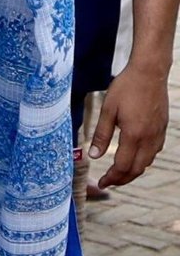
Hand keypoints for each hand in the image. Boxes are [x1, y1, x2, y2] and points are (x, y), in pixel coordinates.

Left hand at [89, 56, 170, 188]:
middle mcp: (149, 138)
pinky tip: (133, 158)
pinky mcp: (162, 129)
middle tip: (108, 183)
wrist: (149, 73)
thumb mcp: (107, 110)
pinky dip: (143, 161)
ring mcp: (158, 134)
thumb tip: (94, 156)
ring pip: (147, 162)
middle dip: (122, 179)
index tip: (101, 183)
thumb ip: (101, 134)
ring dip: (133, 171)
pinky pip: (154, 152)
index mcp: (134, 134)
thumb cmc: (126, 88)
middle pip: (137, 169)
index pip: (123, 166)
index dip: (112, 178)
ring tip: (118, 174)